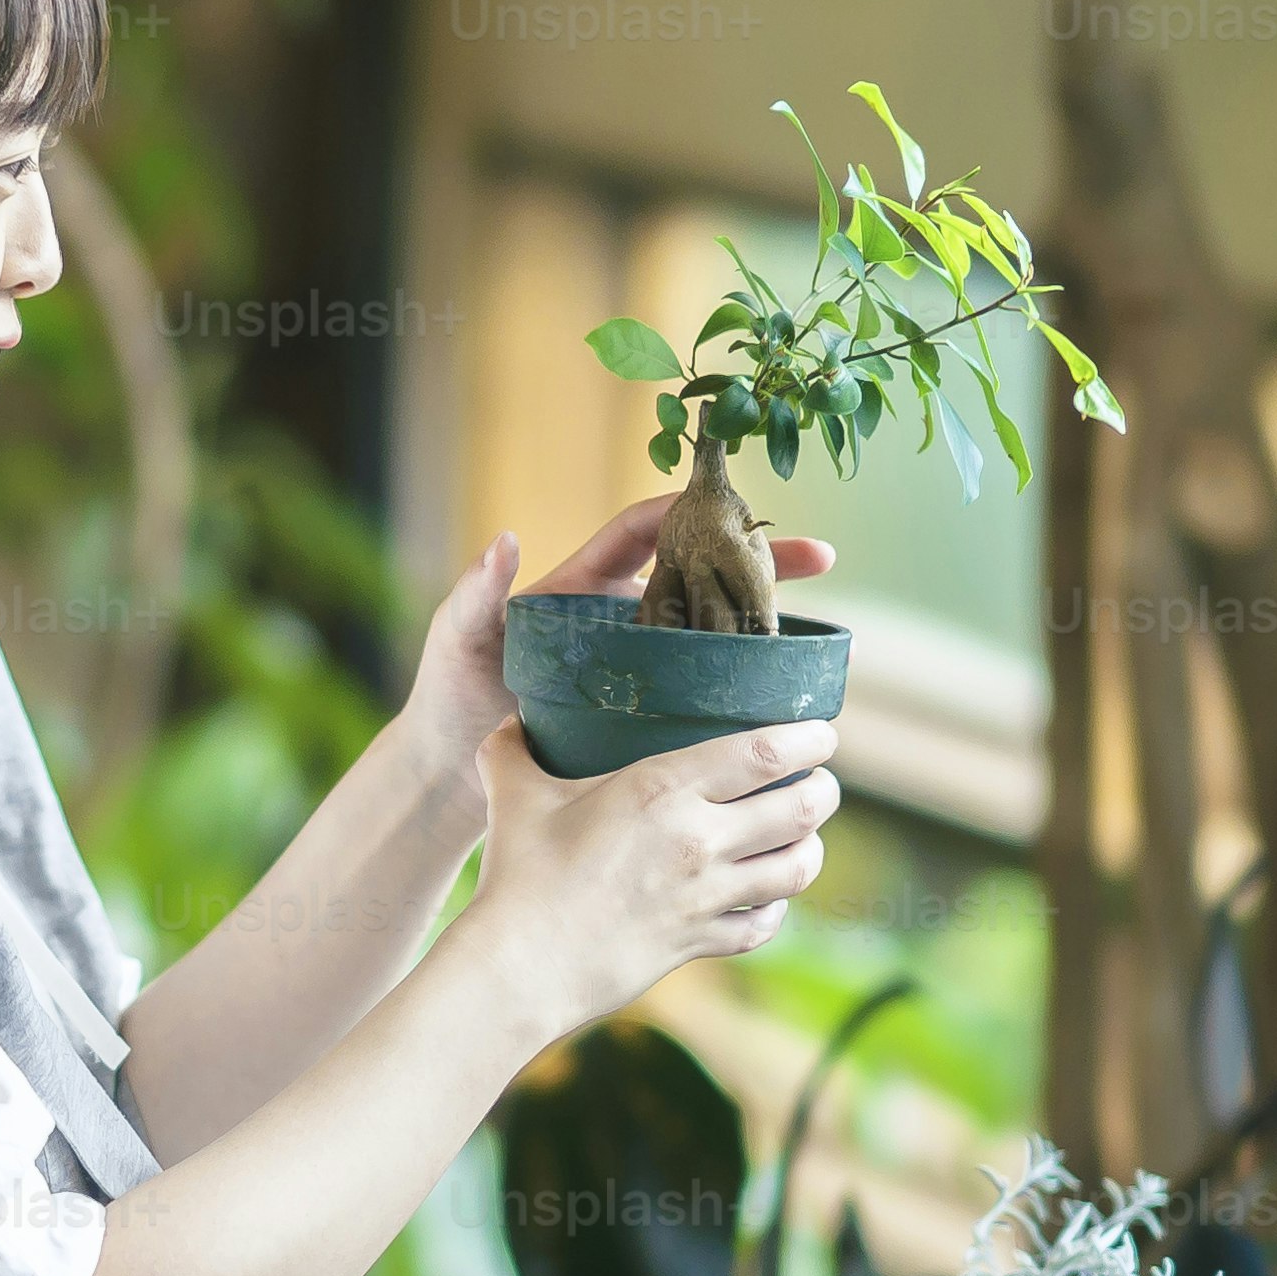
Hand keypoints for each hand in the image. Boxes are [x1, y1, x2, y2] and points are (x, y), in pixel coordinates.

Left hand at [397, 503, 842, 794]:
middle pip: (701, 570)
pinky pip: (704, 686)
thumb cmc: (451, 694)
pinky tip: (786, 698)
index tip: (741, 505)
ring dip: (766, 620)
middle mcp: (619, 614)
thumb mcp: (459, 638)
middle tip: (821, 559)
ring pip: (713, 627)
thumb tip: (503, 540)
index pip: (646, 531)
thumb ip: (478, 593)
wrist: (451, 769)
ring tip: (825, 633)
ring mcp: (637, 663)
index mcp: (583, 585)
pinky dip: (745, 684)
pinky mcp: (646, 710)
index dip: (693, 509)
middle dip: (760, 558)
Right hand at [459, 717, 839, 1039]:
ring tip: (807, 834)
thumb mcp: (514, 796)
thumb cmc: (518, 876)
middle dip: (824, 789)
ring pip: (796, 868)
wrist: (520, 966)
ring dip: (812, 847)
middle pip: (800, 807)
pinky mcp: (699, 943)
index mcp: (662, 791)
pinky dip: (776, 909)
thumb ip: (512, 750)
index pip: (764, 753)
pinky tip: (768, 898)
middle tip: (821, 780)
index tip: (821, 733)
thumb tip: (508, 721)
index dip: (808, 738)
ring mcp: (705, 897)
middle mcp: (698, 841)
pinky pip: (763, 925)